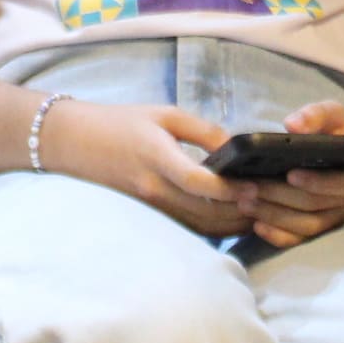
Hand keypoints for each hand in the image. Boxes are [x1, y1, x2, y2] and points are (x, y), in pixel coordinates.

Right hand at [42, 99, 255, 235]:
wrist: (74, 142)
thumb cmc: (120, 122)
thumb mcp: (163, 113)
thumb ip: (202, 129)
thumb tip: (236, 146)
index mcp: (156, 157)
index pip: (197, 183)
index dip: (228, 189)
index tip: (254, 184)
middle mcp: (153, 189)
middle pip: (204, 212)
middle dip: (241, 212)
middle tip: (269, 203)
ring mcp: (150, 207)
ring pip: (198, 227)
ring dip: (231, 225)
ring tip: (259, 214)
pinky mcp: (150, 215)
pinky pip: (187, 228)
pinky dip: (214, 228)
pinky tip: (234, 220)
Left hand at [244, 99, 343, 250]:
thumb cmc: (342, 132)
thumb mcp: (334, 114)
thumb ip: (315, 115)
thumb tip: (291, 125)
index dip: (318, 181)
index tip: (290, 173)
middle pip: (316, 205)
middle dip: (280, 197)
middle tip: (248, 187)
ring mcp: (339, 217)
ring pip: (308, 225)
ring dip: (275, 216)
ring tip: (245, 203)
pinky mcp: (325, 227)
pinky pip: (303, 238)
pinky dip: (280, 236)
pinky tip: (257, 226)